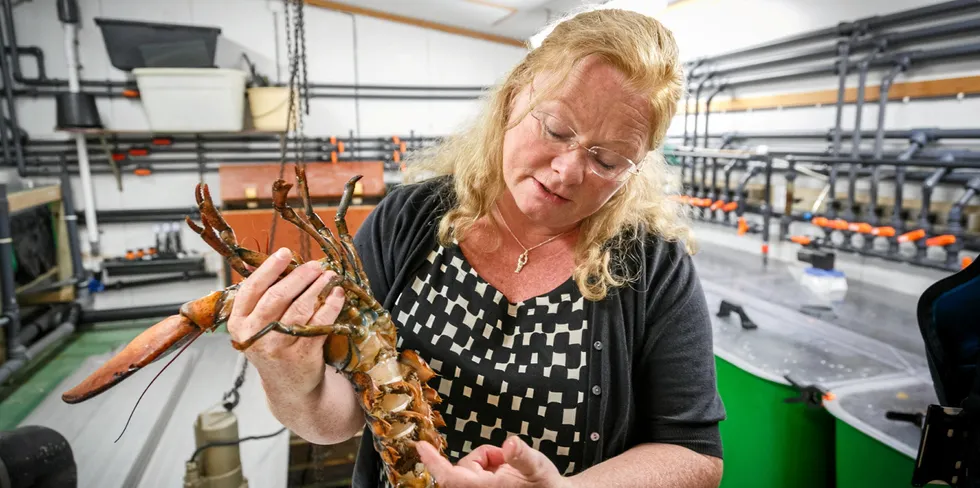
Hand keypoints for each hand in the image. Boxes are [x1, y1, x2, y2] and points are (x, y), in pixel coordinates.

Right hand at [227, 247, 345, 396]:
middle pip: (277, 296)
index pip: (252, 289)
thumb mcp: (258, 327)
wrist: (289, 387)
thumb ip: (263, 299)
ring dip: (318, 288)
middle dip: (299, 276)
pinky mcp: (302, 355)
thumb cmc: (275, 347)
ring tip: (329, 276)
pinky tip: (338, 295)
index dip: (269, 268)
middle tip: (315, 265)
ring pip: (300, 308)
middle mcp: (255, 336)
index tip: (285, 253)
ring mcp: (278, 347)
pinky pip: (319, 323)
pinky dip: (331, 306)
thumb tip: (281, 260)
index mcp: (239, 324)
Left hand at [416, 436, 568, 487]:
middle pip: (462, 470)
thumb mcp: (538, 467)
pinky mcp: (484, 486)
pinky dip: (488, 468)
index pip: (451, 477)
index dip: (434, 462)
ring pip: (470, 471)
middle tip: (504, 460)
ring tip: (509, 470)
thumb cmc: (547, 486)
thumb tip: (511, 444)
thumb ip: (523, 456)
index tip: (421, 446)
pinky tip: (506, 474)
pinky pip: (476, 474)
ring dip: (487, 464)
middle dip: (480, 460)